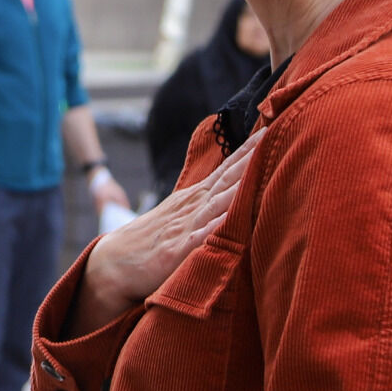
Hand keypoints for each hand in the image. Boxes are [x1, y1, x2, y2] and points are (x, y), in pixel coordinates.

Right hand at [69, 133, 257, 335]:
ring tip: (264, 166)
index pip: (228, 167)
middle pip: (228, 177)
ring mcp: (186, 226)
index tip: (272, 127)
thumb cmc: (151, 240)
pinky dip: (219, 225)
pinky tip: (235, 216)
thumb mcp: (179, 214)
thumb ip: (205, 202)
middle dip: (253, 156)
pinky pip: (203, 237)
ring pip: (220, 201)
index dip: (249, 149)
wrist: (114, 263)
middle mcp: (193, 205)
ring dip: (242, 184)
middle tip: (277, 132)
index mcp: (196, 197)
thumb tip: (231, 190)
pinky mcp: (178, 251)